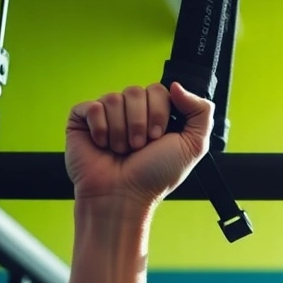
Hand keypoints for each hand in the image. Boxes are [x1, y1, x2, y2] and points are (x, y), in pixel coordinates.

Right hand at [65, 82, 212, 206]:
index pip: (159, 89)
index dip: (159, 112)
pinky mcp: (82, 120)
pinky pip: (92, 107)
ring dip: (121, 131)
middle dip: (140, 123)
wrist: (123, 197)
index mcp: (155, 114)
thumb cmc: (155, 176)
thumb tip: (176, 85)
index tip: (158, 138)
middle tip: (139, 147)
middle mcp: (130, 111)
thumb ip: (201, 112)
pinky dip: (101, 129)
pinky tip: (103, 145)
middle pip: (136, 91)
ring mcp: (106, 114)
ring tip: (121, 150)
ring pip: (114, 98)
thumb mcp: (193, 146)